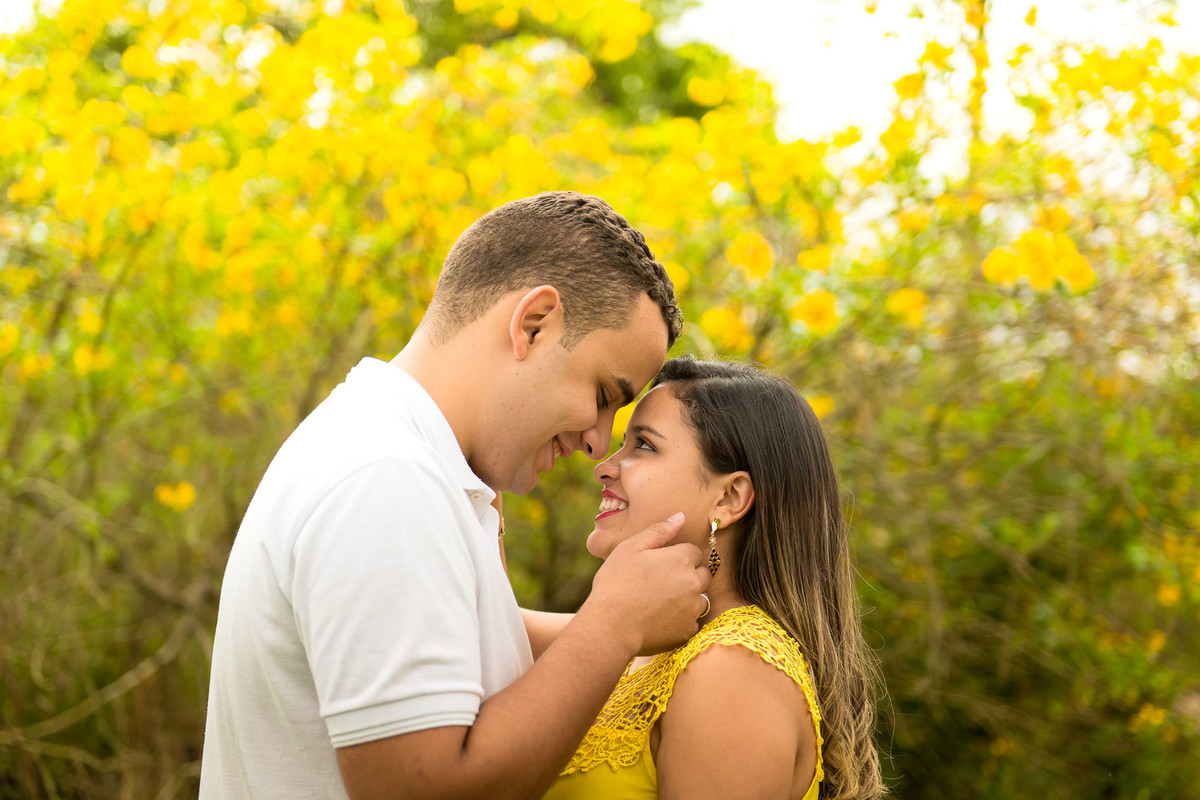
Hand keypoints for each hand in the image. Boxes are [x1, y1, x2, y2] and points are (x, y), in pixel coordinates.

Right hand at [583, 513, 711, 656]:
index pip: (694, 552)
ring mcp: (692, 608)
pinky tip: (661, 619)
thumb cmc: (616, 583)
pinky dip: (682, 620)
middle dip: (689, 575)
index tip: (661, 565)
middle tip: (662, 582)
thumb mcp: (631, 548)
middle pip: (703, 574)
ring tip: (662, 601)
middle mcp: (693, 582)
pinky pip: (692, 621)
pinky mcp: (687, 630)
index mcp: (681, 559)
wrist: (610, 625)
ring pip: (701, 598)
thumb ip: (659, 531)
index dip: (678, 556)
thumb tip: (681, 517)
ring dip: (688, 598)